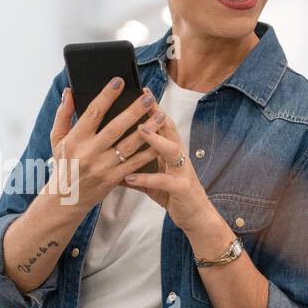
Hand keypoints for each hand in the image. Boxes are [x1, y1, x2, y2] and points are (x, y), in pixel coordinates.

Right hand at [46, 77, 156, 213]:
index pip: (93, 113)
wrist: (65, 200)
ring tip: (160, 115)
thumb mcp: (57, 140)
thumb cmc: (63, 165)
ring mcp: (103, 168)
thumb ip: (63, 115)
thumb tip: (69, 92)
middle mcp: (90, 153)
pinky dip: (149, 153)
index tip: (119, 81)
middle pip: (115, 128)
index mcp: (75, 140)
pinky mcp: (114, 179)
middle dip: (134, 111)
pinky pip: (135, 164)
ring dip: (147, 130)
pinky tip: (160, 141)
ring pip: (129, 146)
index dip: (106, 96)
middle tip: (148, 97)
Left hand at [120, 109, 218, 239]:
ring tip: (139, 130)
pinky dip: (146, 178)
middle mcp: (179, 157)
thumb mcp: (152, 179)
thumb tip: (112, 160)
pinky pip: (163, 181)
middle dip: (157, 114)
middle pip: (170, 129)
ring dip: (156, 140)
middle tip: (143, 99)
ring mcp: (182, 171)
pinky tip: (129, 177)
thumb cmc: (172, 194)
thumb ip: (135, 167)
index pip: (162, 124)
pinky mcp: (181, 189)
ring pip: (172, 150)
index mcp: (171, 152)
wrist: (196, 217)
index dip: (153, 107)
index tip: (141, 90)